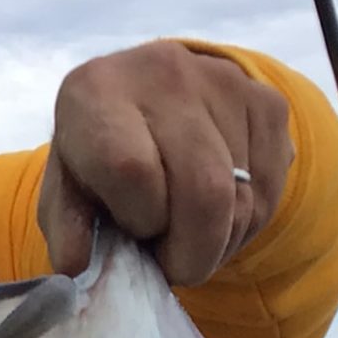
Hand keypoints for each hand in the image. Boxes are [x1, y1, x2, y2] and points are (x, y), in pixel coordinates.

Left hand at [39, 40, 294, 285]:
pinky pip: (270, 195)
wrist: (147, 96)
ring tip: (188, 232)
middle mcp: (165, 71)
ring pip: (244, 203)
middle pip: (204, 191)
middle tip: (173, 263)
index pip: (132, 170)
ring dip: (218, 243)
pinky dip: (245, 225)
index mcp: (97, 91)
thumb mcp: (66, 191)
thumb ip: (66, 229)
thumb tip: (76, 266)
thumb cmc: (98, 156)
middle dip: (191, 253)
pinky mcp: (268, 103)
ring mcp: (225, 82)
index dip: (139, 220)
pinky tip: (216, 212)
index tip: (132, 230)